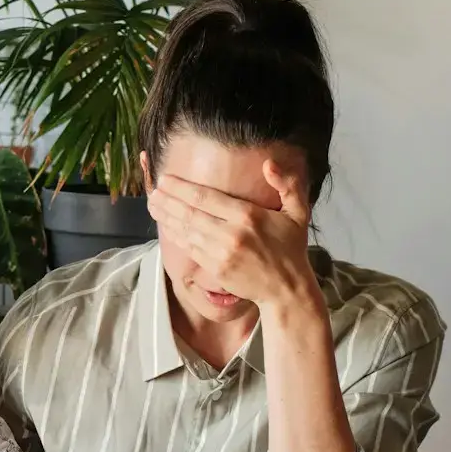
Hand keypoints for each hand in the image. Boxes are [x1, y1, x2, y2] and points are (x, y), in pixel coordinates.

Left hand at [147, 162, 315, 309]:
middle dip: (168, 200)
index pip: (206, 197)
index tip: (166, 179)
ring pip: (186, 231)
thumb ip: (288, 184)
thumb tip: (269, 163)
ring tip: (152, 205)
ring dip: (166, 217)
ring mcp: (221, 253)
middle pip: (190, 213)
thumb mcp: (298, 212)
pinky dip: (176, 236)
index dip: (182, 188)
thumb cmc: (291, 248)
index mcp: (248, 216)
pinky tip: (166, 226)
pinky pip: (190, 249)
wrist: (286, 288)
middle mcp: (231, 234)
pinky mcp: (215, 269)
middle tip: (153, 190)